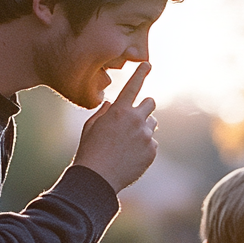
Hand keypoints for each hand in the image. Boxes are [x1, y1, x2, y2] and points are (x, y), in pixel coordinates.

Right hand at [72, 63, 157, 191]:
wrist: (98, 178)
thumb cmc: (90, 150)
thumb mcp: (91, 127)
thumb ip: (103, 112)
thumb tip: (111, 104)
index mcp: (119, 110)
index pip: (133, 85)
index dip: (141, 73)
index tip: (148, 64)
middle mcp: (136, 119)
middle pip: (151, 102)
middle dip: (144, 107)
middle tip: (135, 118)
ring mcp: (146, 135)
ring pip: (153, 123)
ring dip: (144, 128)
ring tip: (128, 143)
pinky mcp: (152, 150)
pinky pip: (152, 142)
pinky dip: (145, 146)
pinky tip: (130, 156)